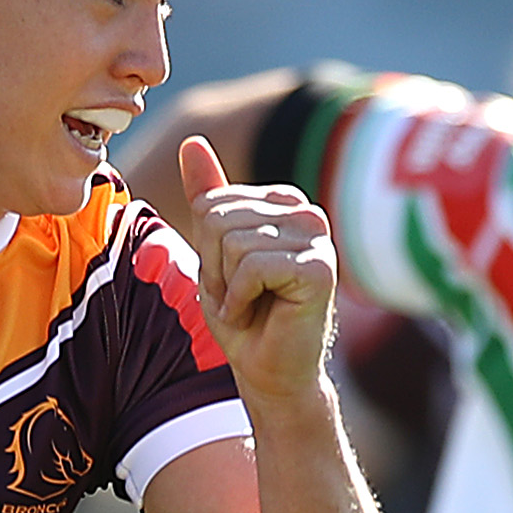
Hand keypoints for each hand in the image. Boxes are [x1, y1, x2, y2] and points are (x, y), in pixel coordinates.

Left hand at [179, 136, 338, 407]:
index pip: (211, 203)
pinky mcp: (320, 268)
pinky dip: (242, 299)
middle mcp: (306, 212)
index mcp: (284, 202)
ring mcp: (318, 239)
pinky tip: (261, 315)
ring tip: (252, 305)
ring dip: (228, 287)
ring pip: (232, 242)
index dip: (206, 251)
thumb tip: (191, 141)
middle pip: (217, 217)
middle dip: (215, 268)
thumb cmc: (245, 315)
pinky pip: (253, 266)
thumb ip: (208, 197)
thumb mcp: (214, 252)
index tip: (232, 279)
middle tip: (241, 297)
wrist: (269, 372)